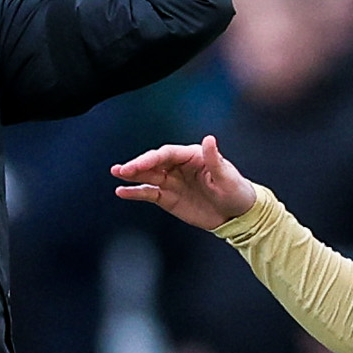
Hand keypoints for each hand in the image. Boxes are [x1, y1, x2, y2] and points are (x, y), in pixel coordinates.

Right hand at [113, 135, 255, 230]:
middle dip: (138, 165)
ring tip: (116, 172)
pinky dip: (135, 192)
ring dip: (132, 174)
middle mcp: (179, 166)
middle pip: (154, 163)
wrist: (236, 214)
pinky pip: (149, 193)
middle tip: (122, 170)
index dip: (153, 158)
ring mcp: (172, 182)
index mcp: (193, 156)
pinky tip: (121, 192)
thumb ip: (214, 159)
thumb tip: (208, 139)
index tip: (139, 164)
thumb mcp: (227, 176)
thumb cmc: (236, 191)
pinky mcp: (168, 197)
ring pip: (148, 176)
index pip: (168, 153)